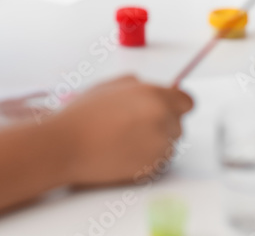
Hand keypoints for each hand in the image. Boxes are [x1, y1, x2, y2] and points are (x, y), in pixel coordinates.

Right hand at [55, 76, 193, 186]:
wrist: (67, 145)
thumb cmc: (84, 114)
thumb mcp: (114, 85)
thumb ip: (141, 86)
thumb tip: (155, 91)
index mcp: (154, 95)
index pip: (187, 102)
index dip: (176, 105)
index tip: (167, 109)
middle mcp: (161, 119)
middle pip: (178, 125)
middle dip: (163, 124)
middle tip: (137, 126)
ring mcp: (157, 146)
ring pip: (169, 145)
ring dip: (155, 143)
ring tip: (127, 140)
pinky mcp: (149, 169)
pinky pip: (158, 163)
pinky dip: (147, 160)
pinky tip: (125, 153)